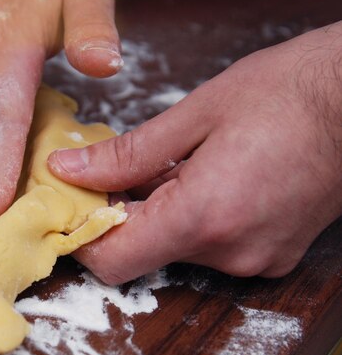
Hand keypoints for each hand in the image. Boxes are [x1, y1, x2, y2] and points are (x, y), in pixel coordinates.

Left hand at [48, 22, 341, 283]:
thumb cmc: (285, 95)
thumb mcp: (194, 115)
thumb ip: (125, 154)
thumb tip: (69, 170)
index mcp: (203, 216)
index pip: (113, 260)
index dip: (83, 236)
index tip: (76, 202)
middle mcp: (229, 252)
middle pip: (143, 253)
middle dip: (122, 214)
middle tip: (121, 169)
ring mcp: (254, 260)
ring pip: (176, 248)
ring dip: (161, 212)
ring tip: (178, 164)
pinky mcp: (271, 256)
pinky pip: (211, 246)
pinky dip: (194, 218)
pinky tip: (207, 178)